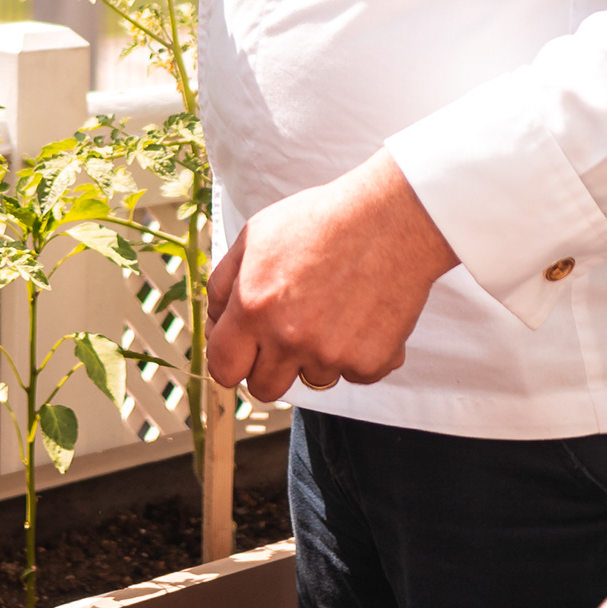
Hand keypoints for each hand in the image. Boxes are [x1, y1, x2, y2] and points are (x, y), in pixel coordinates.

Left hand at [205, 153, 459, 400]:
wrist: (391, 219)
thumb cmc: (321, 221)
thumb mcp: (254, 237)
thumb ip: (225, 285)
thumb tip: (216, 324)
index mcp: (253, 308)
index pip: (222, 369)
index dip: (232, 362)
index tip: (245, 353)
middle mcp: (288, 338)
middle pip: (264, 388)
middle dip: (271, 367)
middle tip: (290, 335)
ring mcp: (331, 354)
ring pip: (313, 379)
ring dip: (318, 355)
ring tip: (334, 310)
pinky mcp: (369, 361)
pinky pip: (354, 374)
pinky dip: (359, 352)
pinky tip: (363, 314)